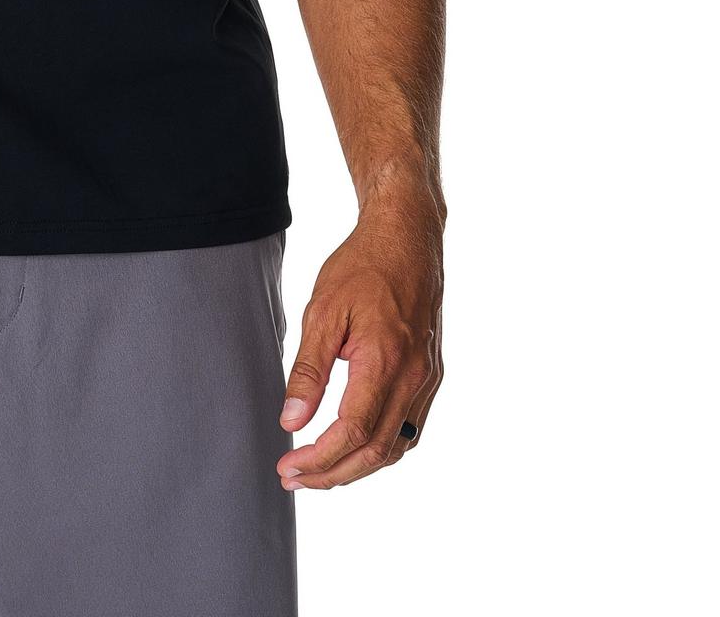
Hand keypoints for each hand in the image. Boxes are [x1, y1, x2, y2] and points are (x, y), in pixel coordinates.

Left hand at [276, 192, 443, 489]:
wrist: (407, 239)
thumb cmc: (361, 268)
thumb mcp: (322, 311)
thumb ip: (308, 370)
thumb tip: (290, 420)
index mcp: (384, 361)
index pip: (352, 432)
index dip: (318, 458)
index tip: (288, 467)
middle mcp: (414, 378)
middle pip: (376, 451)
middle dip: (333, 474)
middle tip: (294, 480)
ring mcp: (427, 379)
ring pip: (396, 445)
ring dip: (357, 467)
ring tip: (318, 471)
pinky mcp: (431, 375)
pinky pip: (410, 427)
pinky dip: (381, 448)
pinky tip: (355, 447)